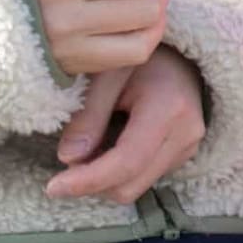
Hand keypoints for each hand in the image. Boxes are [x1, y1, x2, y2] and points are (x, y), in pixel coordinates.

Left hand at [48, 48, 205, 203]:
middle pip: (129, 186)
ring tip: (90, 144)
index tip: (53, 187)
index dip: (87, 181)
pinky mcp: (183, 155)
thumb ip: (88, 115)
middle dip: (92, 182)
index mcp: (168, 109)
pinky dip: (118, 172)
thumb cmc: (140, 57)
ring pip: (134, 188)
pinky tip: (110, 143)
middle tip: (69, 157)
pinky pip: (143, 179)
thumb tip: (67, 158)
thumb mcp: (107, 74)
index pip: (125, 161)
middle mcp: (185, 135)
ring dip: (104, 179)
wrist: (179, 54)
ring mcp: (188, 148)